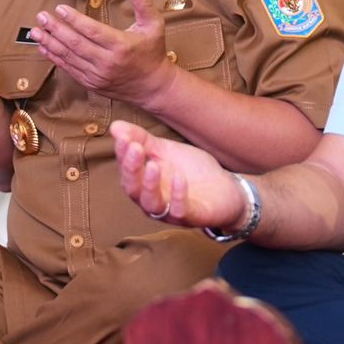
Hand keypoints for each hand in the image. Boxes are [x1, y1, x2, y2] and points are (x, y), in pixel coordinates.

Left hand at [32, 0, 171, 105]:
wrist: (152, 87)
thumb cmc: (152, 52)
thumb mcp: (154, 25)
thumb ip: (144, 4)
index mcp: (121, 46)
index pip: (92, 31)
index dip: (74, 20)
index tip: (59, 8)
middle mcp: (107, 62)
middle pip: (76, 44)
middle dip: (56, 29)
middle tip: (41, 17)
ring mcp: (97, 75)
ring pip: (69, 57)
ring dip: (50, 43)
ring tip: (35, 31)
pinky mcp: (91, 83)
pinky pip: (69, 69)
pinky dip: (55, 58)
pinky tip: (43, 48)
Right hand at [111, 119, 243, 228]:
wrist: (228, 189)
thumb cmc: (193, 171)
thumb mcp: (167, 151)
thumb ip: (142, 140)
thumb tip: (115, 126)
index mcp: (143, 183)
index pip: (126, 169)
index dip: (122, 154)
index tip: (123, 137)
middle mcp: (152, 199)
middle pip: (133, 189)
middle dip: (132, 169)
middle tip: (134, 148)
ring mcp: (170, 211)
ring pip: (152, 204)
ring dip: (150, 185)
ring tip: (152, 165)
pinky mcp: (191, 217)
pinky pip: (180, 211)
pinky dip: (178, 195)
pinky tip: (179, 178)